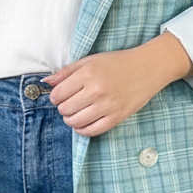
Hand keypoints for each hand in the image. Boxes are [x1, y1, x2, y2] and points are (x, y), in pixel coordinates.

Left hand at [42, 45, 170, 135]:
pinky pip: (91, 131)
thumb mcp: (90, 61)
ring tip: (75, 113)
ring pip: (75, 122)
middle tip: (70, 103)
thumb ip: (66, 72)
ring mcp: (107, 106)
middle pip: (65, 109)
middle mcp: (96, 90)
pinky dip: (82, 130)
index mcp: (88, 74)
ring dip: (70, 119)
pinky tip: (82, 123)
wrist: (147, 68)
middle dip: (63, 107)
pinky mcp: (116, 117)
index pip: (58, 94)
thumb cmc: (117, 63)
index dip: (55, 96)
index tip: (60, 96)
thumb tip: (46, 83)